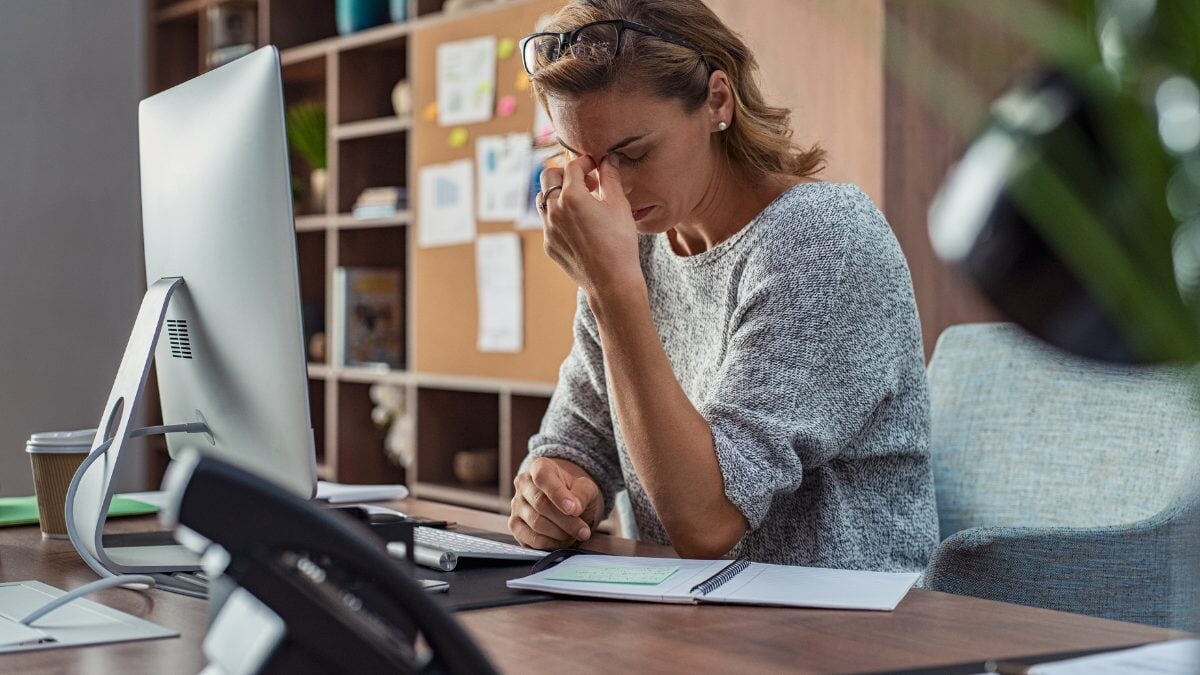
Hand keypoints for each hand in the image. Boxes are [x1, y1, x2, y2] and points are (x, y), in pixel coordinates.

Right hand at [509, 457, 603, 549]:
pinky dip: (550, 544)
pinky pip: (531, 539)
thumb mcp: (586, 488)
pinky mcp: (515, 526)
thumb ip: (582, 495)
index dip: (557, 494)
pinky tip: (562, 540)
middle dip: (566, 521)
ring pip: (536, 523)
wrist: (566, 503)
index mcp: (539, 467)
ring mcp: (516, 505)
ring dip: (560, 533)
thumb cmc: (574, 493)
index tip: (573, 510)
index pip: (543, 477)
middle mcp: (523, 484)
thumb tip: (573, 509)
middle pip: (541, 504)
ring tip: (575, 534)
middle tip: (584, 531)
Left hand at [540, 154, 642, 299]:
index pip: (572, 166)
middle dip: (565, 173)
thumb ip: (611, 177)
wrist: (612, 282)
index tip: (596, 167)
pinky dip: (559, 216)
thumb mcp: (619, 205)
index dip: (585, 162)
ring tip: (580, 202)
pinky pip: (548, 222)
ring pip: (543, 199)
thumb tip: (609, 158)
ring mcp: (548, 229)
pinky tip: (579, 225)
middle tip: (585, 181)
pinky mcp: (549, 245)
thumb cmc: (620, 242)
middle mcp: (554, 210)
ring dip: (558, 194)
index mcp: (572, 196)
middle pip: (548, 176)